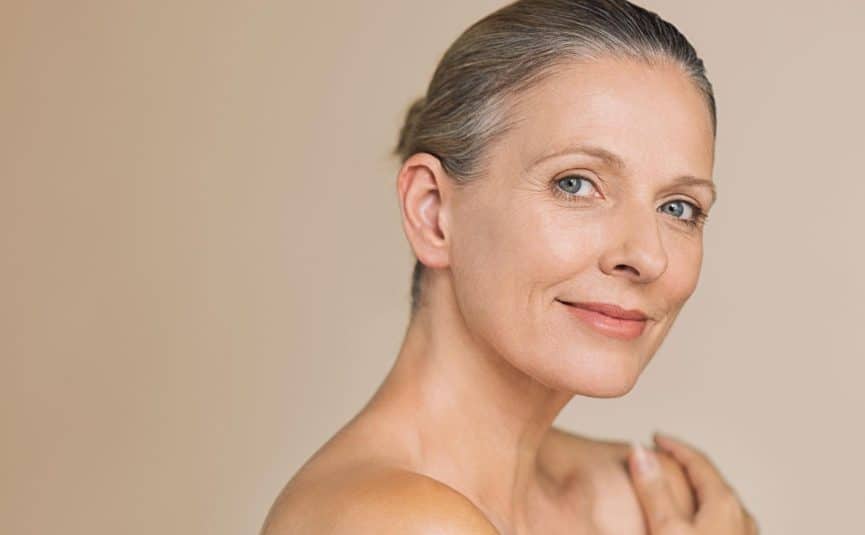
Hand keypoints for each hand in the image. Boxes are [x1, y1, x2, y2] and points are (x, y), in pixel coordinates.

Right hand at [628, 432, 758, 533]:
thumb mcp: (668, 529)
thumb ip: (654, 490)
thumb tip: (640, 452)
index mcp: (724, 503)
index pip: (698, 460)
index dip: (673, 446)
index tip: (656, 438)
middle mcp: (740, 517)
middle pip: (710, 478)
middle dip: (684, 465)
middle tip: (662, 457)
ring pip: (716, 502)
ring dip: (694, 489)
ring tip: (676, 488)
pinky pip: (720, 521)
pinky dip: (701, 511)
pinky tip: (692, 524)